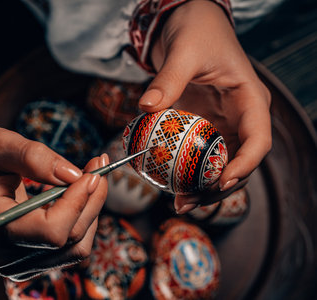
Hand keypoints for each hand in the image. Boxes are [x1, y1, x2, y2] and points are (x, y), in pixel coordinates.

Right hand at [0, 126, 108, 279]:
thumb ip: (33, 157)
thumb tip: (74, 174)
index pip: (50, 231)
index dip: (78, 202)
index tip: (92, 171)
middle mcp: (3, 253)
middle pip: (68, 240)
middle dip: (91, 200)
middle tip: (98, 166)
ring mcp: (16, 263)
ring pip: (76, 248)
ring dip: (91, 211)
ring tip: (90, 178)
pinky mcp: (29, 261)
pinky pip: (70, 249)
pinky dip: (82, 222)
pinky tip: (78, 197)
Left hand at [138, 0, 271, 212]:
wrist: (189, 23)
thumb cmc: (197, 32)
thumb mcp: (184, 51)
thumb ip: (168, 79)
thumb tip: (147, 107)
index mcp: (249, 99)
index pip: (258, 140)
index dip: (244, 165)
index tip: (219, 181)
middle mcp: (241, 117)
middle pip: (240, 161)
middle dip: (219, 186)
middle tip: (189, 200)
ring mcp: (222, 124)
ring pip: (220, 163)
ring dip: (203, 186)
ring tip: (179, 202)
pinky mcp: (203, 126)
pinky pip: (199, 154)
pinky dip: (187, 171)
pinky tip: (169, 183)